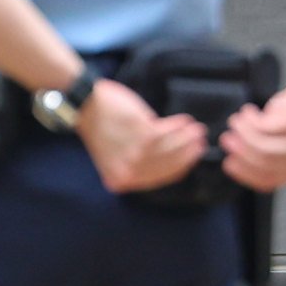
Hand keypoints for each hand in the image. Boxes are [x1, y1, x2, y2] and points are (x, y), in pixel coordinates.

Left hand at [78, 76, 206, 193]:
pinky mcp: (139, 133)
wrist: (85, 105)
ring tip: (196, 129)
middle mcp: (128, 171)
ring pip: (169, 148)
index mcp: (121, 180)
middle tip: (200, 142)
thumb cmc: (99, 127)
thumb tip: (172, 160)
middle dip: (188, 153)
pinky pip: (166, 132)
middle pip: (167, 164)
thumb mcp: (114, 156)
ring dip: (186, 138)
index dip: (179, 168)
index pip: (159, 178)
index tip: (192, 159)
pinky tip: (184, 121)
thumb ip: (139, 164)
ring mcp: (134, 152)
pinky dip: (177, 126)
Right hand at [218, 71, 285, 192]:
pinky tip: (248, 112)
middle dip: (239, 149)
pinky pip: (264, 126)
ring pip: (261, 144)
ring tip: (237, 122)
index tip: (229, 162)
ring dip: (243, 132)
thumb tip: (239, 157)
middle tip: (229, 137)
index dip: (242, 171)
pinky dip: (250, 119)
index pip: (265, 180)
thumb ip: (268, 154)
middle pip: (261, 161)